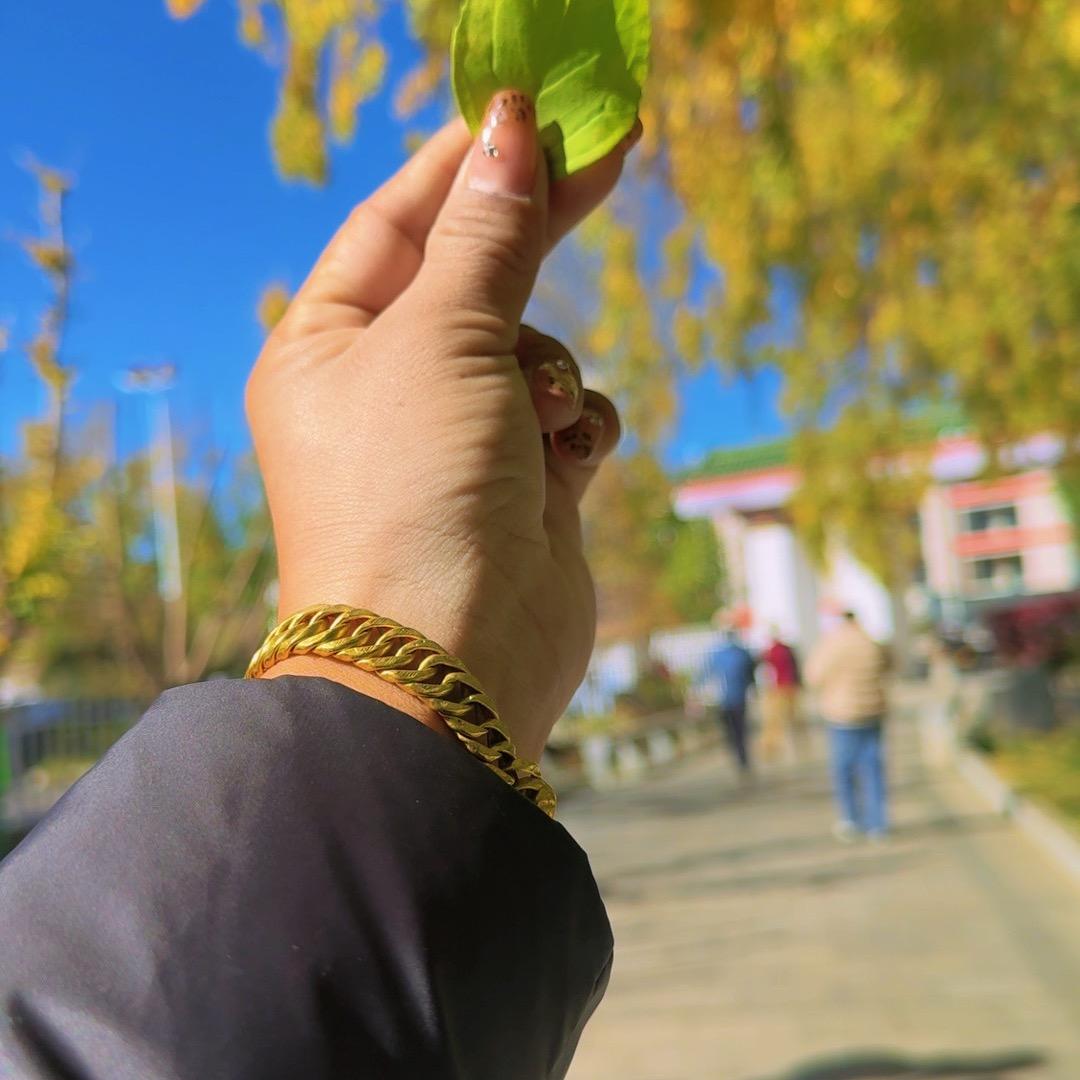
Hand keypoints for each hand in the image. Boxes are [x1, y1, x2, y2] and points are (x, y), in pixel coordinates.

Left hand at [246, 93, 634, 760]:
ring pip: (533, 349)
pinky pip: (565, 415)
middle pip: (472, 278)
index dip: (464, 163)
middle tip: (605, 153)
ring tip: (540, 418)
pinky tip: (567, 459)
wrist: (452, 664)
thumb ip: (485, 239)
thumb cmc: (414, 493)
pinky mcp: (520, 487)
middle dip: (531, 231)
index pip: (397, 223)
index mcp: (327, 346)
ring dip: (552, 367)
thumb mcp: (444, 341)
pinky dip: (577, 423)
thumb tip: (506, 130)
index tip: (532, 110)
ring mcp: (457, 441)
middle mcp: (386, 390)